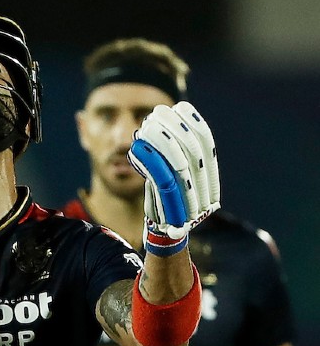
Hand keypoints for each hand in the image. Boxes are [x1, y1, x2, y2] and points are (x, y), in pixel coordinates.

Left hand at [128, 102, 220, 245]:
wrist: (163, 238)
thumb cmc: (163, 203)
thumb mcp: (170, 177)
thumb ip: (171, 155)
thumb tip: (160, 123)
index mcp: (208, 182)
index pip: (207, 146)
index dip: (195, 124)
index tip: (181, 106)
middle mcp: (204, 193)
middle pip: (194, 152)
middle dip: (175, 128)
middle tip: (158, 112)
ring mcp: (190, 203)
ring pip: (179, 163)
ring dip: (162, 140)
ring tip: (146, 125)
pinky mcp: (170, 210)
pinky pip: (161, 179)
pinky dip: (149, 160)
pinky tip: (136, 146)